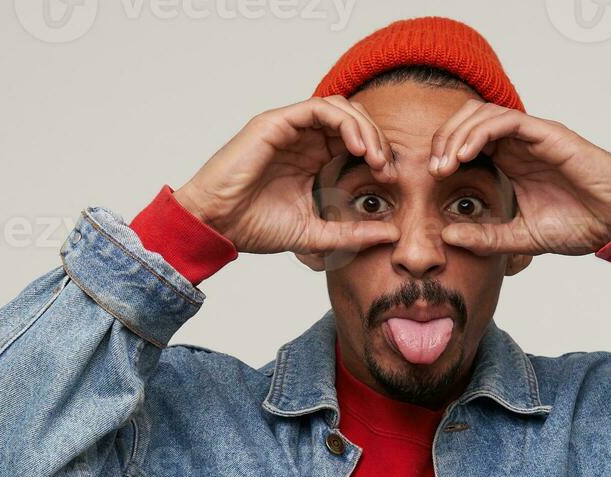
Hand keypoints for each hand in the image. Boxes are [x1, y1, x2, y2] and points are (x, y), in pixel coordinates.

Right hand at [173, 97, 401, 255]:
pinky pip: (319, 108)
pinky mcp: (276, 123)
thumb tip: (392, 235)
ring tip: (375, 157)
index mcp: (313, 160)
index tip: (390, 180)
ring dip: (365, 129)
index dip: (379, 154)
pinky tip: (357, 147)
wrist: (217, 225)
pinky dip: (344, 122)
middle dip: (378, 140)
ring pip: (341, 108)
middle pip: (354, 120)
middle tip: (387, 169)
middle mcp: (303, 140)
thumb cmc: (254, 226)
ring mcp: (290, 128)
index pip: (356, 142)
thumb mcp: (317, 234)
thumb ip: (353, 233)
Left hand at [426, 101, 610, 255]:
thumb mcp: (521, 238)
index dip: (443, 153)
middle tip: (432, 171)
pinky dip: (479, 132)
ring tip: (445, 164)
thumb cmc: (581, 225)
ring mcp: (534, 136)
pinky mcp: (548, 134)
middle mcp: (520, 143)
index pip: (466, 141)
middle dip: (443, 140)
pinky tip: (465, 155)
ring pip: (482, 114)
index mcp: (511, 161)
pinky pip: (506, 121)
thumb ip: (486, 238)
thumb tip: (447, 236)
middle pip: (468, 120)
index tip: (431, 181)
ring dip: (456, 135)